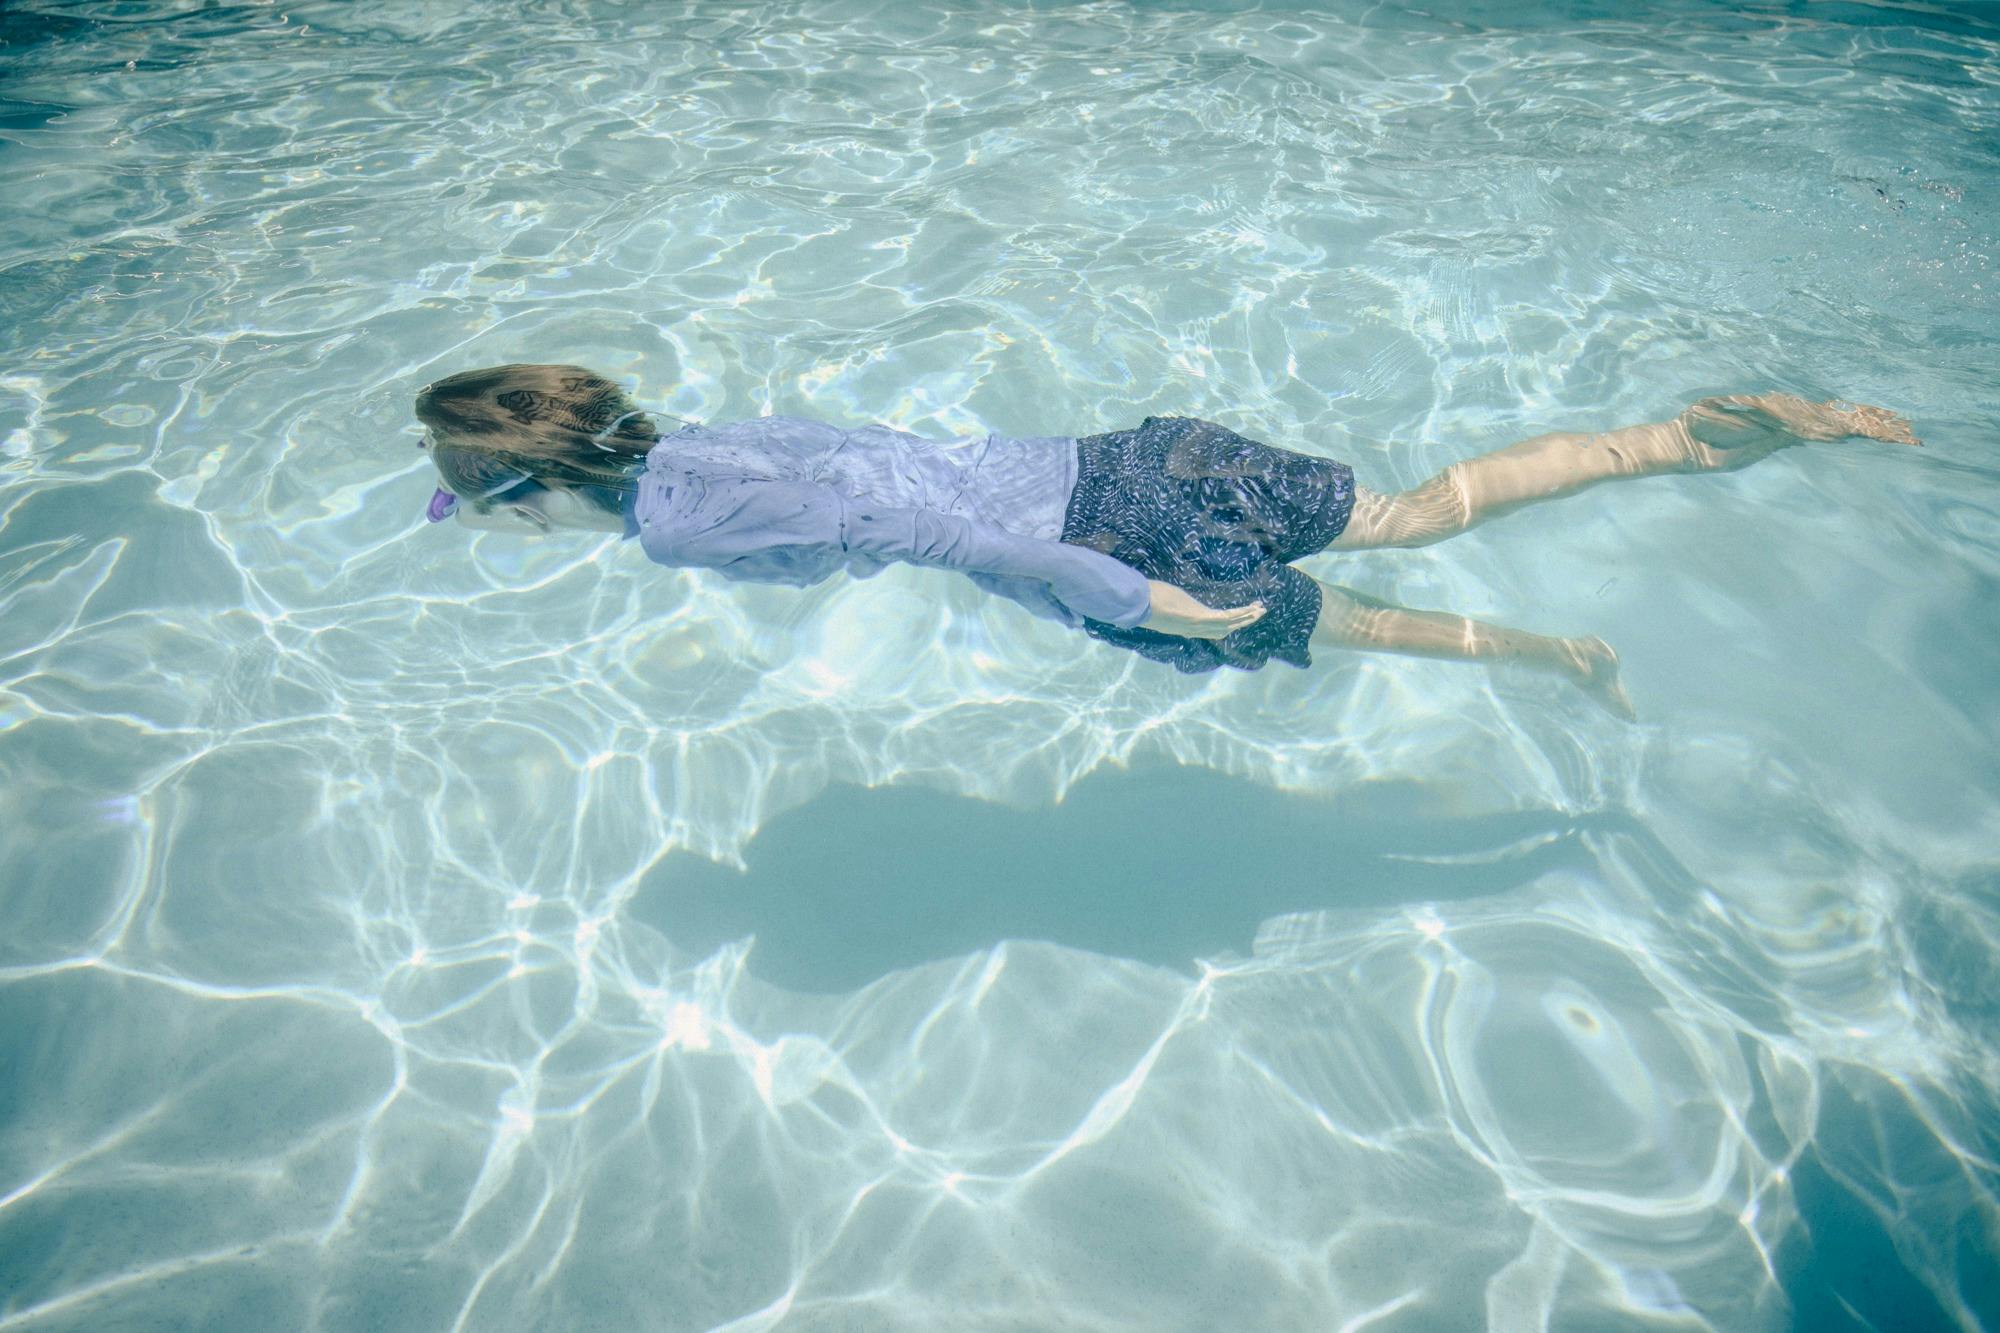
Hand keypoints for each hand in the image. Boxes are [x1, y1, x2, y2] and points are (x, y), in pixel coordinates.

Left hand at [1137, 580, 1266, 639]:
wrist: (1140, 604)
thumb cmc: (1146, 601)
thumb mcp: (1162, 604)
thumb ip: (1170, 604)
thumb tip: (1166, 597)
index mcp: (1185, 628)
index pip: (1209, 631)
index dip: (1224, 628)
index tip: (1235, 624)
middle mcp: (1194, 629)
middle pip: (1224, 629)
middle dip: (1241, 622)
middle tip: (1255, 615)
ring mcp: (1199, 624)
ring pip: (1229, 624)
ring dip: (1246, 618)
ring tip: (1260, 611)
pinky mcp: (1201, 617)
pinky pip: (1226, 617)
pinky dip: (1241, 614)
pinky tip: (1253, 609)